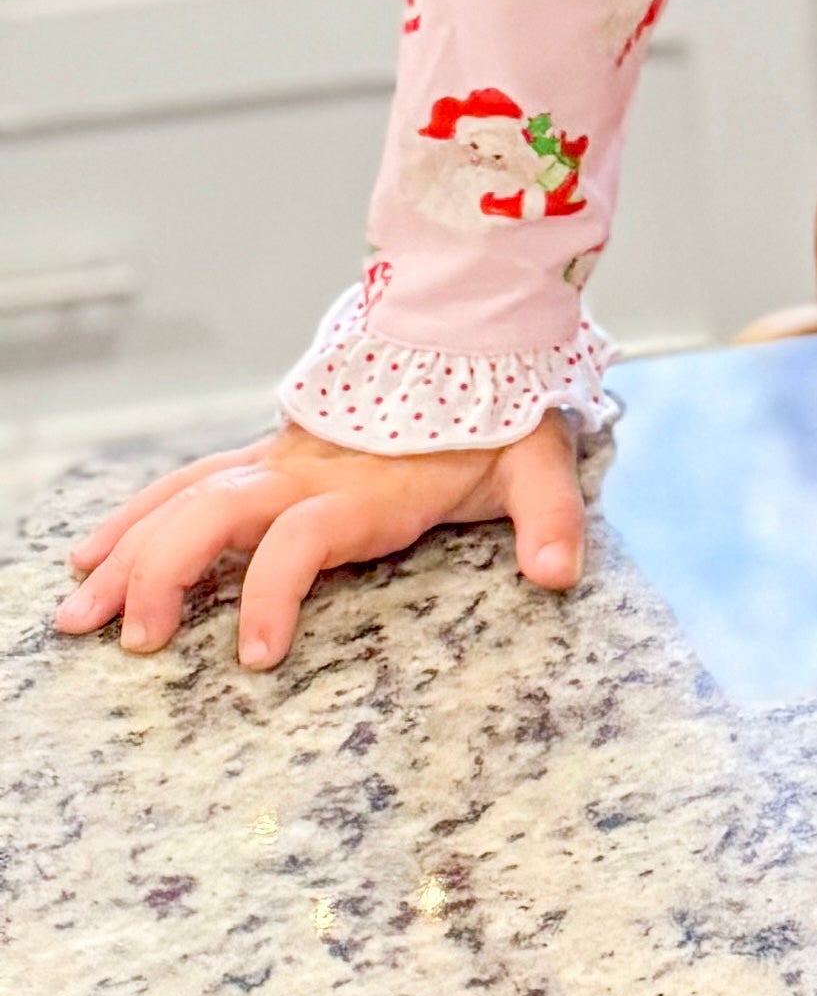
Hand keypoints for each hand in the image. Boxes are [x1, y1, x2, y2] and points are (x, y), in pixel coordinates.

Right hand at [53, 415, 584, 672]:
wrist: (475, 339)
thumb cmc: (500, 413)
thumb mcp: (539, 459)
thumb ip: (550, 515)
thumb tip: (559, 573)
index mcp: (371, 487)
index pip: (306, 538)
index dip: (275, 592)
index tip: (254, 656)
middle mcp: (312, 472)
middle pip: (220, 514)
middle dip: (166, 574)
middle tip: (134, 639)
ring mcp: (281, 462)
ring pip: (188, 498)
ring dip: (130, 551)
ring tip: (78, 610)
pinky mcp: (268, 458)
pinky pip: (187, 483)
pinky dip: (135, 515)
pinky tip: (91, 553)